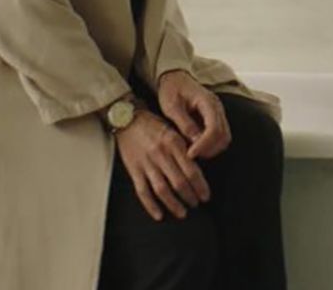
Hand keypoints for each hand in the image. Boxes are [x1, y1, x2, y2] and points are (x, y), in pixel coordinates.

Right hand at [113, 107, 210, 221]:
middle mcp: (161, 154)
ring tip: (182, 213)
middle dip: (190, 196)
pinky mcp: (133, 169)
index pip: (191, 170)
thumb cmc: (153, 125)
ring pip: (162, 190)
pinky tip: (159, 214)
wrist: (127, 118)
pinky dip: (151, 205)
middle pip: (179, 182)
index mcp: (174, 143)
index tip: (206, 195)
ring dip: (174, 204)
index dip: (200, 186)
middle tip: (196, 204)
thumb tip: (199, 166)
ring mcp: (146, 163)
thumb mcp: (173, 130)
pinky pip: (143, 191)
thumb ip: (185, 147)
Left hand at [157, 70, 230, 159]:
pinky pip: (220, 136)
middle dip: (208, 150)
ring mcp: (218, 113)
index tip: (190, 154)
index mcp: (207, 101)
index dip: (204, 145)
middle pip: (223, 136)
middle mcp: (217, 107)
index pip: (214, 128)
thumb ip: (184, 123)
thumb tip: (194, 142)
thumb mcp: (172, 106)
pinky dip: (211, 145)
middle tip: (190, 155)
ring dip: (211, 149)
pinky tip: (196, 147)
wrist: (174, 78)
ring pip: (224, 138)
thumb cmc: (171, 90)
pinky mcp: (215, 118)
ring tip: (192, 152)